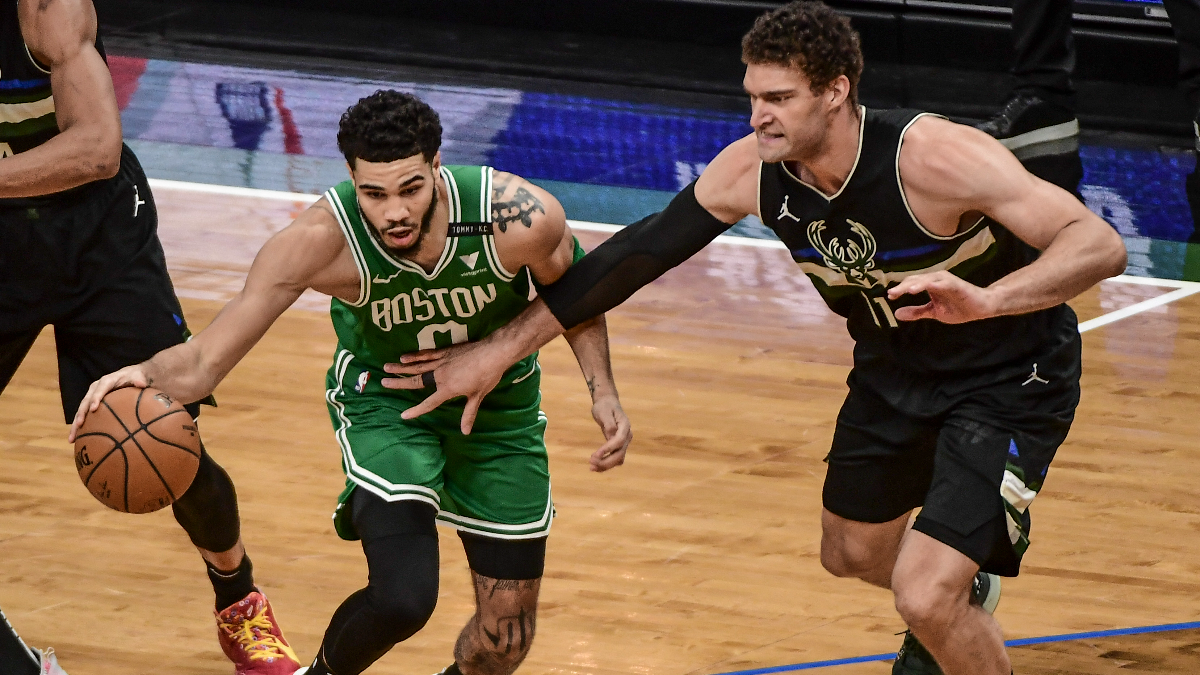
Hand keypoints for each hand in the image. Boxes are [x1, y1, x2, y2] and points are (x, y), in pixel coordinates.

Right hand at [68, 364, 150, 441]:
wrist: (130, 376)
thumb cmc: (134, 377)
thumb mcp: (138, 376)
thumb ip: (138, 379)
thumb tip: (141, 384)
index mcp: (106, 381)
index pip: (99, 389)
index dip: (96, 398)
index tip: (93, 409)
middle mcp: (96, 388)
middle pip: (86, 401)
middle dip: (81, 413)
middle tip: (79, 425)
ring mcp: (92, 396)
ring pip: (81, 410)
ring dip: (76, 424)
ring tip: (72, 438)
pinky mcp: (92, 404)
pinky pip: (84, 415)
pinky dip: (80, 426)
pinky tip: (77, 439)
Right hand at [381, 341, 506, 433]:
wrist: (493, 353)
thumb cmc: (487, 376)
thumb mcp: (478, 397)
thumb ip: (468, 414)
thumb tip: (465, 432)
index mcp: (448, 389)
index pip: (429, 403)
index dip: (416, 410)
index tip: (403, 415)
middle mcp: (440, 375)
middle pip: (416, 380)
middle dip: (399, 382)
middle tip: (383, 382)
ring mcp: (441, 361)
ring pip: (417, 365)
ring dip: (401, 367)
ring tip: (387, 367)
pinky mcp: (445, 351)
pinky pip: (426, 354)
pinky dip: (415, 355)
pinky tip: (405, 356)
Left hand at [588, 394, 630, 471]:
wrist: (608, 403)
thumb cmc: (605, 406)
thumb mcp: (604, 411)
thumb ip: (609, 423)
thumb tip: (611, 436)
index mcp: (625, 426)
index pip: (619, 441)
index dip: (608, 449)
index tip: (595, 454)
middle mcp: (627, 436)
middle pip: (620, 453)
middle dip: (606, 461)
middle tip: (591, 463)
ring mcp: (624, 442)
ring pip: (618, 459)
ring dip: (606, 465)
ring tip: (591, 467)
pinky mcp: (618, 446)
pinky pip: (614, 458)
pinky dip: (606, 464)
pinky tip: (595, 467)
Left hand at [888, 271, 997, 323]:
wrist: (982, 307)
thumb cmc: (959, 307)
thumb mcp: (933, 312)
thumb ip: (916, 312)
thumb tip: (897, 314)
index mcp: (929, 284)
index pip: (911, 284)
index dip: (900, 289)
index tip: (890, 296)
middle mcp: (936, 279)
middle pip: (916, 280)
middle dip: (903, 287)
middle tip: (891, 294)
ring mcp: (946, 281)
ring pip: (927, 279)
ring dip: (916, 284)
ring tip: (905, 290)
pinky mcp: (957, 284)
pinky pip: (943, 283)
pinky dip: (934, 284)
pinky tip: (926, 287)